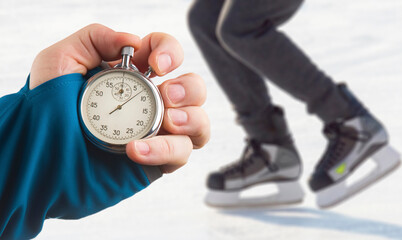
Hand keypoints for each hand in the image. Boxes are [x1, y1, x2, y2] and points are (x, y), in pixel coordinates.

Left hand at [30, 23, 209, 173]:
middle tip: (167, 95)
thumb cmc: (45, 111)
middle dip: (188, 88)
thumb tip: (131, 42)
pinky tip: (136, 150)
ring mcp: (157, 132)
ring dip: (191, 118)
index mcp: (133, 77)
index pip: (166, 54)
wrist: (39, 159)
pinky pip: (181, 154)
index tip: (156, 64)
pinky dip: (165, 150)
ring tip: (169, 121)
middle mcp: (151, 103)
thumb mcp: (60, 62)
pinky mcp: (157, 161)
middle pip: (193, 88)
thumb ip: (94, 38)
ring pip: (199, 123)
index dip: (170, 52)